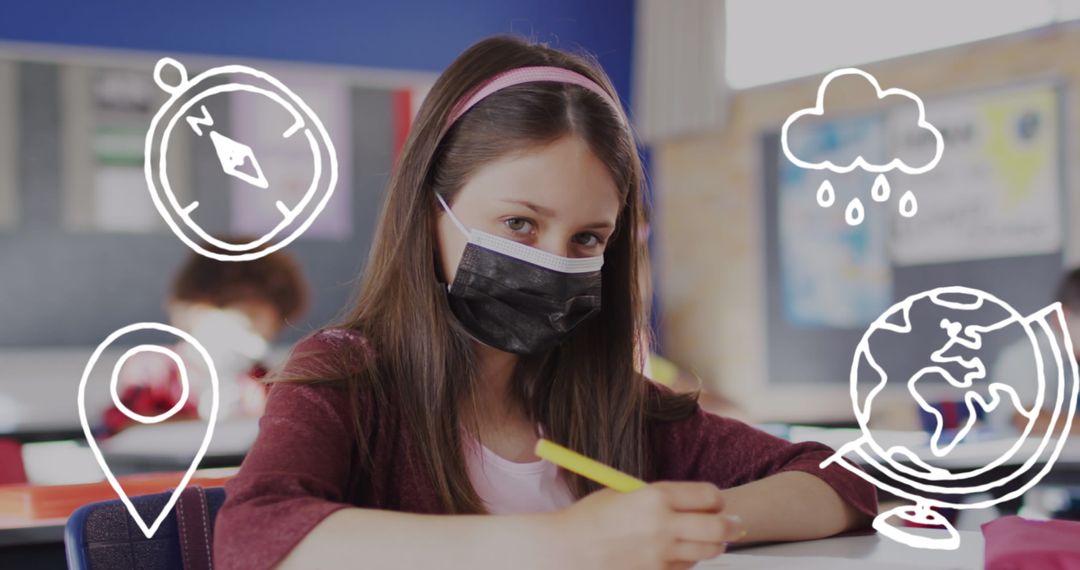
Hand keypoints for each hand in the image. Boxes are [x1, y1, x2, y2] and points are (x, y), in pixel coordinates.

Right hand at [545, 481, 744, 569]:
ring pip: (707, 551)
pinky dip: (687, 561)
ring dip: (711, 545)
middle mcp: (662, 525)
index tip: (715, 503)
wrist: (566, 551)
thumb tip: (692, 503)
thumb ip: (659, 497)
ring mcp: (660, 554)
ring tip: (705, 539)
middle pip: (718, 527)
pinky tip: (673, 553)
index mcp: (654, 496)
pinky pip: (685, 567)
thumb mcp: (625, 494)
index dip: (716, 499)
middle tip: (734, 525)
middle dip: (731, 526)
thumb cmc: (591, 519)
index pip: (708, 495)